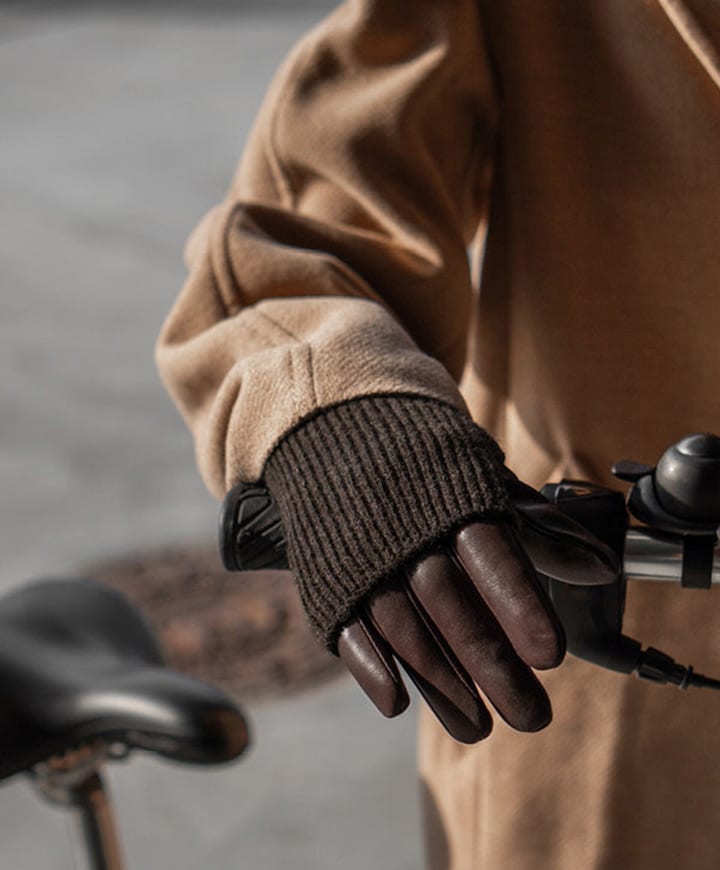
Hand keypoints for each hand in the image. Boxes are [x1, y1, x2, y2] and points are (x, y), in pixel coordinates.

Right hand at [337, 492, 619, 743]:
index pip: (489, 554)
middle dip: (491, 662)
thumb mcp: (484, 482)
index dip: (519, 604)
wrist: (342, 436)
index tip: (550, 656)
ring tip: (479, 729)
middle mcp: (405, 529)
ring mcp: (364, 557)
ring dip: (440, 679)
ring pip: (402, 625)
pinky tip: (396, 704)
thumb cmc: (430, 470)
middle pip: (450, 602)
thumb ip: (537, 527)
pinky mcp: (332, 580)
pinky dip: (369, 666)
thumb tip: (602, 568)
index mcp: (451, 499)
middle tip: (532, 717)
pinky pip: (347, 626)